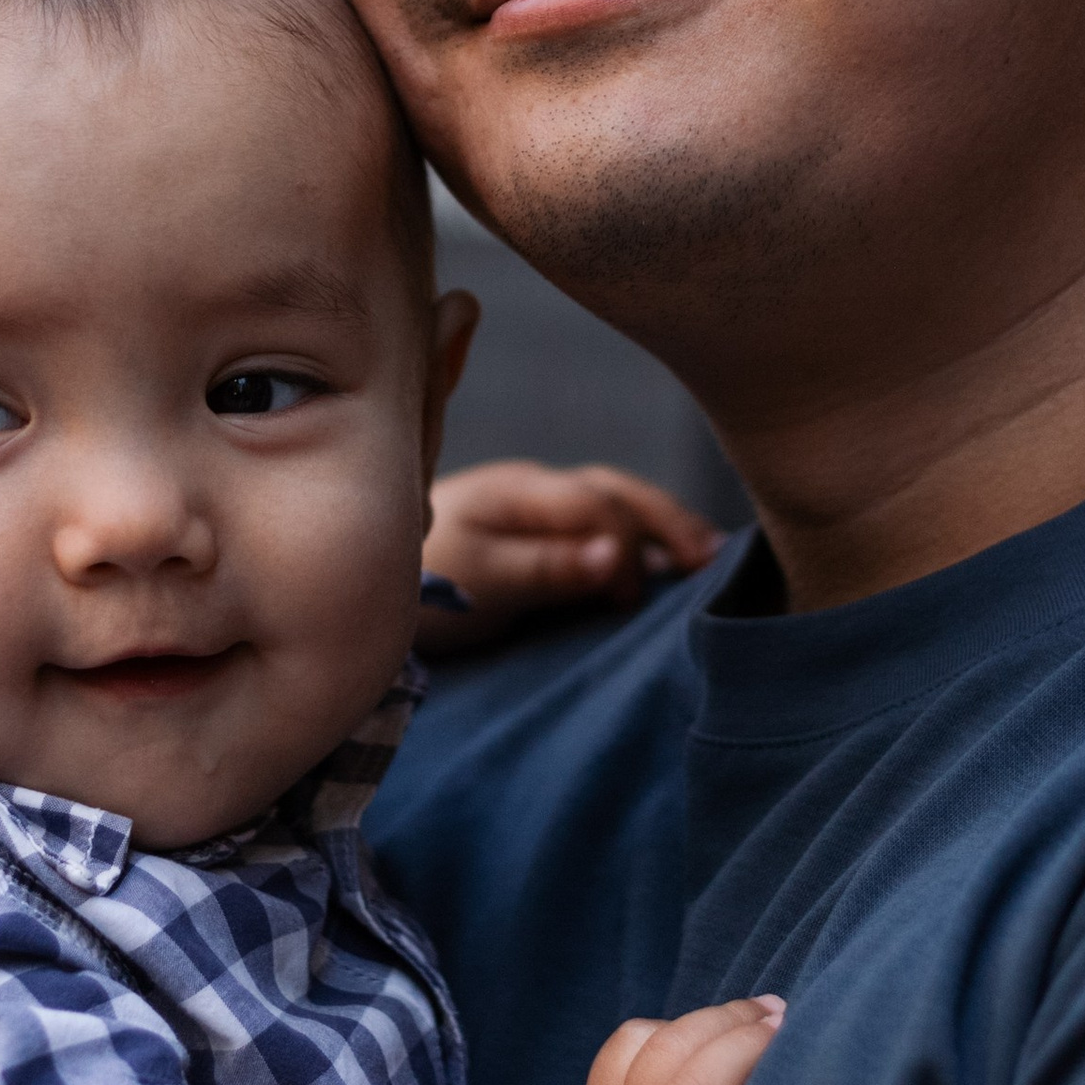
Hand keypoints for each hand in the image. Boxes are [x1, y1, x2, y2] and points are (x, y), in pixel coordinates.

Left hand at [420, 463, 724, 647]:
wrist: (372, 575)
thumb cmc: (424, 580)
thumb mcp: (480, 580)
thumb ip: (545, 568)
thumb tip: (616, 557)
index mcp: (520, 490)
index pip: (594, 502)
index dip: (625, 541)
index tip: (629, 594)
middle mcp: (539, 490)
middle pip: (617, 492)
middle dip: (667, 521)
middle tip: (712, 560)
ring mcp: (544, 508)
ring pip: (619, 504)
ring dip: (666, 526)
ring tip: (711, 558)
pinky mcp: (545, 533)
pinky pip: (607, 525)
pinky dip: (647, 540)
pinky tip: (677, 562)